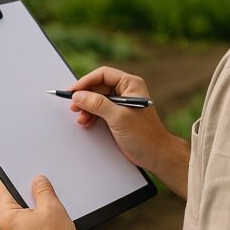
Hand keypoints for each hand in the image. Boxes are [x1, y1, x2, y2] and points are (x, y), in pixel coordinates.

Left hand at [0, 175, 83, 229]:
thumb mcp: (51, 207)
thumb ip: (42, 189)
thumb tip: (37, 180)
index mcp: (6, 220)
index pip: (3, 191)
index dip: (11, 178)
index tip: (16, 169)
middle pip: (11, 205)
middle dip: (25, 194)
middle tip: (38, 184)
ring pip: (20, 219)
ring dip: (31, 210)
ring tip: (48, 204)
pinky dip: (34, 223)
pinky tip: (49, 222)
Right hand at [69, 66, 190, 198]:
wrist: (155, 155)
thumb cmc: (144, 135)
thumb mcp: (118, 117)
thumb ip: (97, 104)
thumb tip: (79, 96)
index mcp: (131, 84)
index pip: (103, 75)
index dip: (86, 81)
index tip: (73, 91)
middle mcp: (126, 91)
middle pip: (98, 87)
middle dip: (85, 96)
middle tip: (74, 105)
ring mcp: (122, 104)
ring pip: (97, 99)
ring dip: (87, 108)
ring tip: (81, 118)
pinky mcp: (117, 116)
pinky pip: (100, 110)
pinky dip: (91, 115)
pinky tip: (86, 122)